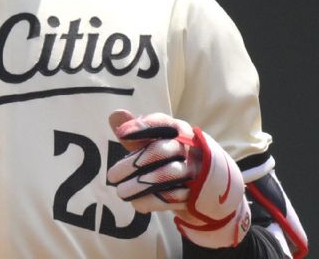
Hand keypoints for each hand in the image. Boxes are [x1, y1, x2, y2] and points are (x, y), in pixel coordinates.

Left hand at [107, 110, 250, 248]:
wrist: (207, 186)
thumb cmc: (171, 157)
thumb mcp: (154, 143)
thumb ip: (135, 132)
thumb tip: (115, 114)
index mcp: (179, 130)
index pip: (162, 123)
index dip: (142, 127)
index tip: (121, 134)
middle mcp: (189, 148)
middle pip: (161, 151)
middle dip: (134, 163)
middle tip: (111, 175)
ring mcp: (195, 170)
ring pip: (167, 174)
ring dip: (140, 185)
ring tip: (120, 192)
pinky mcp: (196, 192)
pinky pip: (173, 196)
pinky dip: (152, 200)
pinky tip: (136, 204)